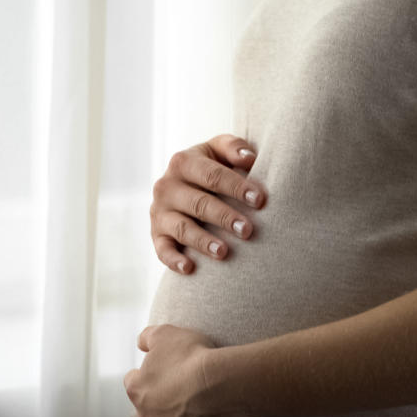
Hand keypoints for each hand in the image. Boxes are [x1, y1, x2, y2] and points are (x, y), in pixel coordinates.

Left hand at [124, 324, 242, 416]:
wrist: (218, 385)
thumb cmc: (194, 358)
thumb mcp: (167, 334)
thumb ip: (149, 337)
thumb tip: (141, 341)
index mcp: (139, 388)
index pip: (131, 384)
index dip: (143, 379)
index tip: (156, 377)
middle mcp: (146, 416)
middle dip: (149, 414)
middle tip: (166, 406)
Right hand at [151, 134, 267, 274]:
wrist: (183, 185)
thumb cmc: (211, 167)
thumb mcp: (218, 150)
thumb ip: (233, 148)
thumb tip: (249, 158)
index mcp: (183, 162)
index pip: (212, 175)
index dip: (236, 187)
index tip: (259, 200)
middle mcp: (166, 186)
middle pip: (198, 203)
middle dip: (224, 216)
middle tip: (247, 230)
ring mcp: (159, 212)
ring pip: (182, 228)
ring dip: (203, 241)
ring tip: (224, 252)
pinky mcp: (156, 234)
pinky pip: (162, 250)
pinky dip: (174, 260)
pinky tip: (190, 268)